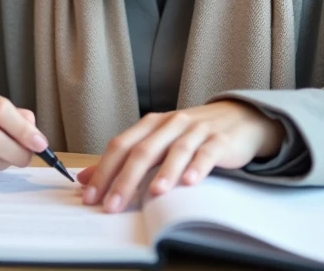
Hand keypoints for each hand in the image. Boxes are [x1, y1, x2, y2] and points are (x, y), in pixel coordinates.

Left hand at [78, 101, 284, 212]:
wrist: (237, 118)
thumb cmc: (191, 134)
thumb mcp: (157, 141)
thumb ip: (124, 158)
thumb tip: (86, 177)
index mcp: (151, 124)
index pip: (121, 145)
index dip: (104, 170)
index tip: (91, 196)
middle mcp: (171, 124)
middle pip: (144, 150)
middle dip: (126, 179)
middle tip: (113, 205)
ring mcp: (196, 131)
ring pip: (176, 150)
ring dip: (164, 172)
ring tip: (153, 193)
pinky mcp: (220, 140)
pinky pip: (207, 153)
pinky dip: (197, 167)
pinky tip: (190, 182)